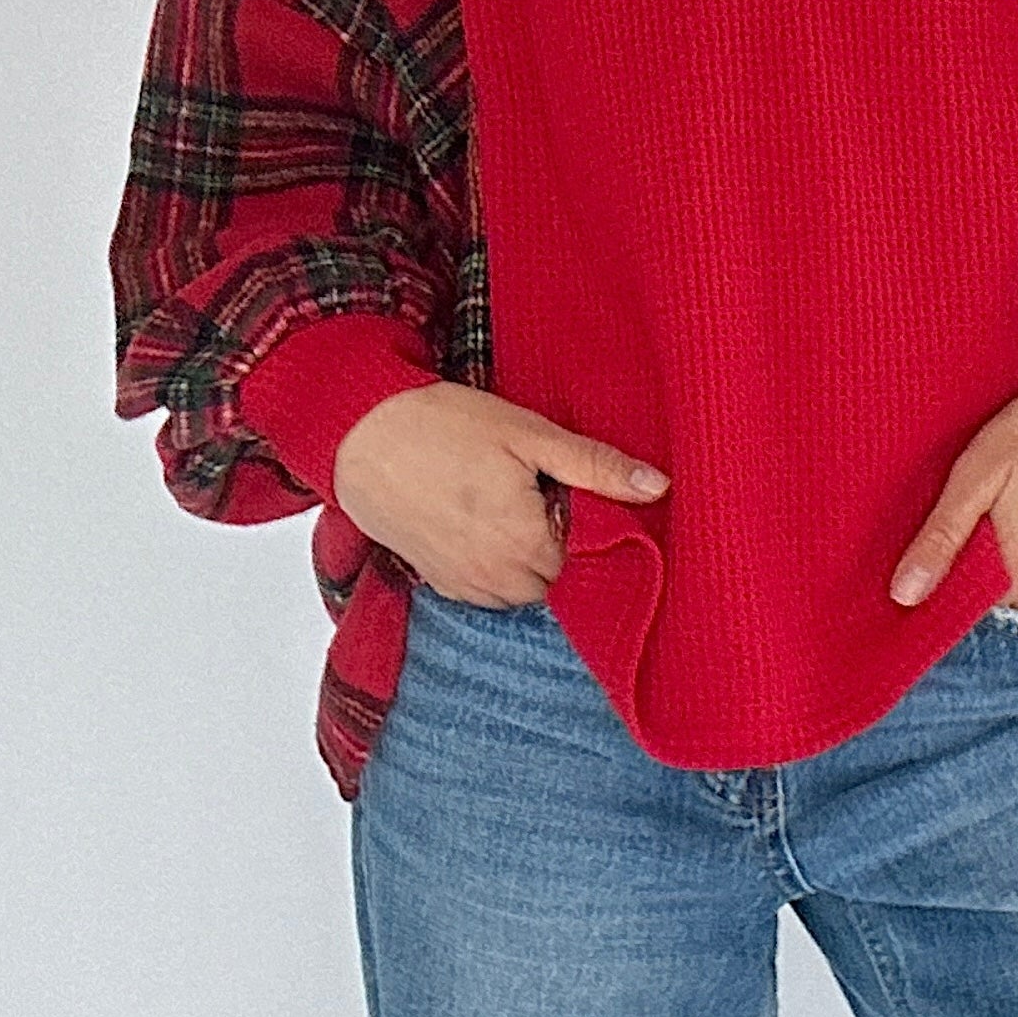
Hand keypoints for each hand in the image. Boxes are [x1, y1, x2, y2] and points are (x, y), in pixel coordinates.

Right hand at [330, 382, 668, 606]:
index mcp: (527, 545)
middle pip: (557, 580)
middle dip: (557, 543)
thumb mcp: (531, 435)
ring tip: (507, 503)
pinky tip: (482, 519)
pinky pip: (484, 591)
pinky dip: (493, 565)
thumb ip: (596, 467)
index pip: (590, 562)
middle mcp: (496, 579)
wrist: (359, 432)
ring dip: (526, 558)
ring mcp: (462, 585)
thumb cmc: (445, 425)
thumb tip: (658, 486)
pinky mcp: (436, 582)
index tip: (569, 492)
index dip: (587, 526)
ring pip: (522, 590)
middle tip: (537, 492)